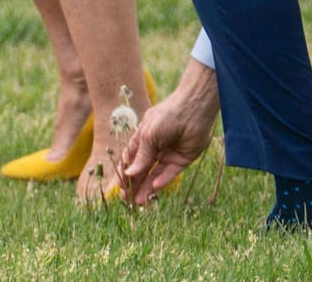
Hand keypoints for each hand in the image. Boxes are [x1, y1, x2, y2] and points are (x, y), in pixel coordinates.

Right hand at [121, 60, 218, 205]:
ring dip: (146, 187)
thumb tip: (129, 175)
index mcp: (142, 139)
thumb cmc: (166, 116)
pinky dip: (163, 181)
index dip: (125, 173)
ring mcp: (168, 154)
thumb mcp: (148, 136)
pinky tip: (154, 188)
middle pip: (142, 170)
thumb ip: (141, 157)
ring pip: (155, 175)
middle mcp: (154, 148)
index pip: (131, 160)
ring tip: (138, 201)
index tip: (119, 187)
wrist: (192, 110)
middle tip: (127, 199)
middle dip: (134, 184)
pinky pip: (170, 173)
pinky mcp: (181, 160)